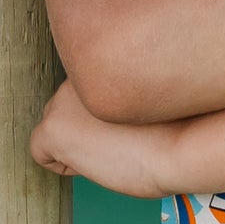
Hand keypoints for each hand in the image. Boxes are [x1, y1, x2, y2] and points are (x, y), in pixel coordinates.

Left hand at [29, 78, 184, 201]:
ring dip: (78, 144)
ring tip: (113, 149)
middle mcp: (76, 74)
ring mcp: (61, 100)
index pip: (84, 91)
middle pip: (66, 110)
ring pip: (56, 129)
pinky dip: (63, 165)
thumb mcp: (150, 93)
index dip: (103, 116)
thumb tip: (105, 113)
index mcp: (99, 58)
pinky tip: (95, 160)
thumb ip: (120, 91)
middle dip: (86, 129)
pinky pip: (41, 154)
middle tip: (121, 141)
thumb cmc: (180, 125)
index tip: (129, 126)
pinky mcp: (52, 129)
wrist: (183, 146)